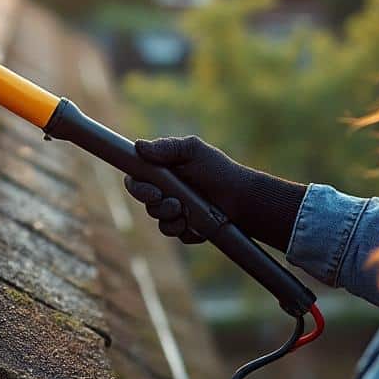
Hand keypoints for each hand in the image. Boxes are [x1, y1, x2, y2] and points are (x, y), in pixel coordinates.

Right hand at [123, 136, 306, 250]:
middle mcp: (165, 190)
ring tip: (187, 212)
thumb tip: (139, 146)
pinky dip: (182, 229)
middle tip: (175, 203)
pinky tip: (195, 224)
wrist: (242, 197)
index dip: (137, 187)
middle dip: (156, 204)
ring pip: (157, 219)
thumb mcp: (194, 151)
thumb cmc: (219, 170)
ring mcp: (174, 210)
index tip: (153, 191)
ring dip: (169, 217)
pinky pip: (173, 232)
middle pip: (144, 201)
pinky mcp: (184, 227)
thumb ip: (167, 148)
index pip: (136, 179)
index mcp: (162, 172)